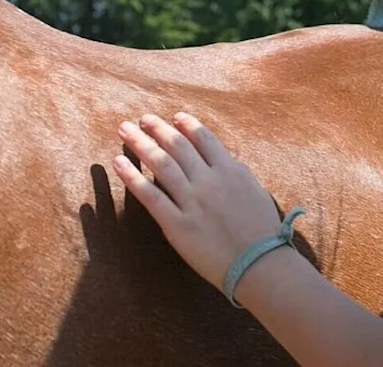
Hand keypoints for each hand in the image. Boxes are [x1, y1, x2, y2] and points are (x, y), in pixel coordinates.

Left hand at [111, 113, 283, 298]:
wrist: (261, 265)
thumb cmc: (263, 232)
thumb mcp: (256, 192)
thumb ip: (237, 173)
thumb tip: (225, 161)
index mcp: (230, 171)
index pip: (204, 138)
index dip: (187, 125)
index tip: (175, 117)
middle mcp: (209, 181)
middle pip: (178, 146)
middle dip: (158, 129)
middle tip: (143, 119)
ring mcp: (192, 201)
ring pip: (161, 164)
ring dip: (141, 143)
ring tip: (125, 130)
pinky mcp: (177, 224)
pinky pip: (150, 196)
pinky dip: (132, 177)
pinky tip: (119, 163)